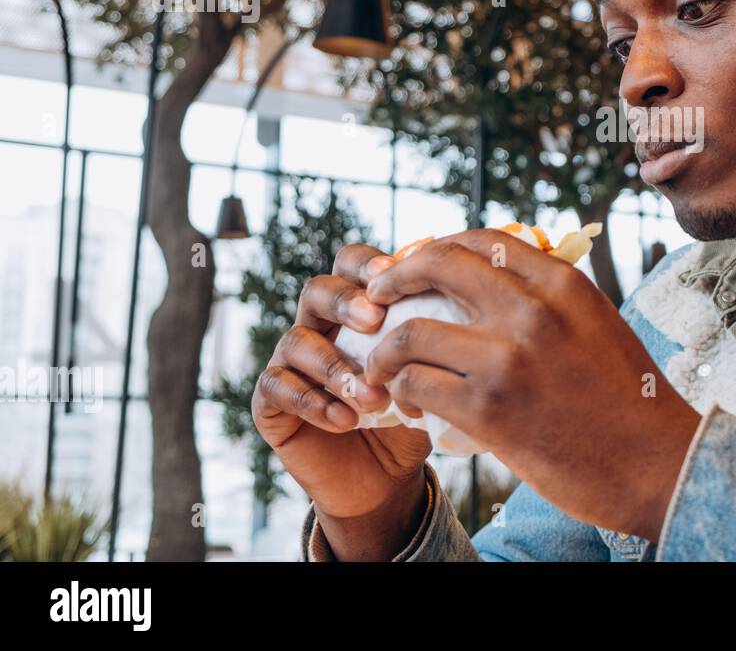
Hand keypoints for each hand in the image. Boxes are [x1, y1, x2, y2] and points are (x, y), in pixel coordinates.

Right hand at [252, 244, 432, 559]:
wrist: (386, 481)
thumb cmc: (410, 417)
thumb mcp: (428, 375)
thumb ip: (431, 341)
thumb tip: (455, 307)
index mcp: (355, 309)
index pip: (349, 265)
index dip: (365, 264)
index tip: (392, 273)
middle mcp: (318, 327)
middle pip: (316, 291)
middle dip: (345, 301)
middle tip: (374, 321)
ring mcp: (290, 363)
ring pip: (296, 340)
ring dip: (335, 366)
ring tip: (371, 397)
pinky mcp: (270, 403)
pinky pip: (277, 387)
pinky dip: (312, 401)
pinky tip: (345, 419)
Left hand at [363, 229, 702, 540]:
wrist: (657, 464)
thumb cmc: (629, 400)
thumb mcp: (597, 325)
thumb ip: (551, 300)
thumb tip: (498, 282)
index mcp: (563, 284)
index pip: (483, 241)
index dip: (439, 248)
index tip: (417, 267)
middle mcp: (534, 310)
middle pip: (438, 265)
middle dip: (396, 278)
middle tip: (377, 298)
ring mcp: (507, 358)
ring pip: (410, 332)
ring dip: (384, 350)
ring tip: (385, 367)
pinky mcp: (487, 409)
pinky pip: (415, 384)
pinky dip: (400, 392)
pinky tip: (408, 404)